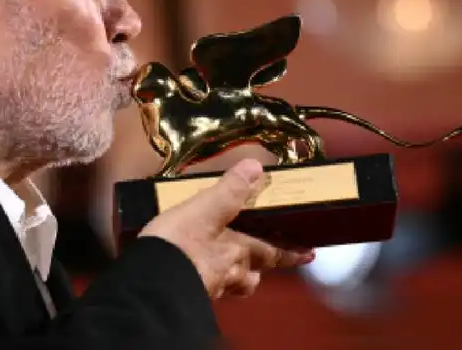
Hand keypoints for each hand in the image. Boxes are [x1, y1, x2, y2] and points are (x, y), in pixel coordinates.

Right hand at [138, 158, 314, 298]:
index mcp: (239, 250)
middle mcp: (231, 273)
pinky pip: (210, 288)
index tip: (309, 254)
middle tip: (272, 263)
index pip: (272, 251)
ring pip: (235, 284)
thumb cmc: (180, 244)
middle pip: (255, 273)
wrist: (151, 283)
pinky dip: (212, 281)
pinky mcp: (190, 294)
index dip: (291, 252)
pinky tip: (201, 274)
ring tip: (238, 272)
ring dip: (241, 279)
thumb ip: (230, 190)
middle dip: (265, 267)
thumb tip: (257, 168)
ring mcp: (211, 287)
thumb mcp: (204, 208)